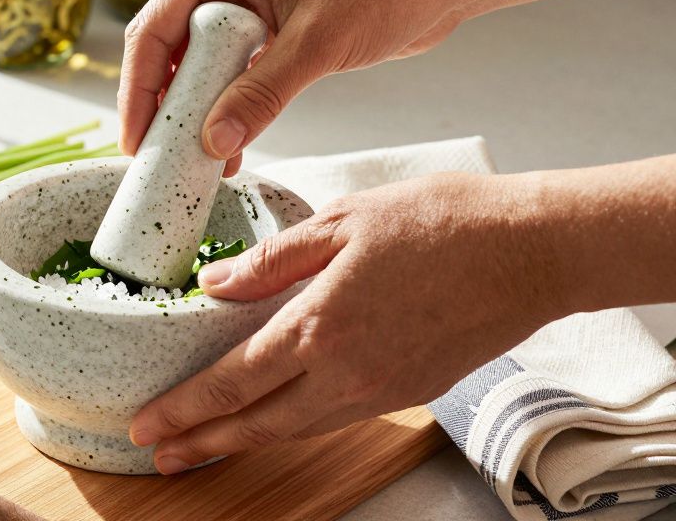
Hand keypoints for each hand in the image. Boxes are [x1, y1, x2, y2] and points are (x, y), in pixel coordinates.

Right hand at [118, 0, 465, 174]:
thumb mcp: (315, 46)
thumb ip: (260, 95)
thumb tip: (214, 142)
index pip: (154, 31)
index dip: (139, 91)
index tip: (137, 140)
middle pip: (166, 49)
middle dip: (160, 106)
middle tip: (154, 158)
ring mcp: (240, 1)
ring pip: (195, 64)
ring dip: (193, 112)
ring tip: (187, 162)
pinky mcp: (264, 25)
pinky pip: (227, 71)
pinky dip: (224, 107)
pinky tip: (227, 148)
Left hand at [128, 172, 571, 473]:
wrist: (531, 251)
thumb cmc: (441, 223)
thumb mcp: (341, 222)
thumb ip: (271, 262)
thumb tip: (214, 285)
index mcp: (319, 326)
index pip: (232, 382)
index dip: (184, 409)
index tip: (146, 425)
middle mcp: (346, 372)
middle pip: (256, 423)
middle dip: (201, 442)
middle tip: (158, 454)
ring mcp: (381, 389)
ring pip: (295, 428)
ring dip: (244, 440)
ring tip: (204, 446)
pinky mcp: (409, 390)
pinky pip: (334, 417)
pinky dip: (293, 425)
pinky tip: (275, 418)